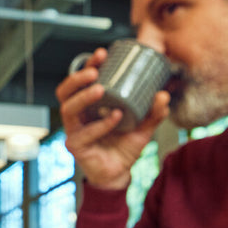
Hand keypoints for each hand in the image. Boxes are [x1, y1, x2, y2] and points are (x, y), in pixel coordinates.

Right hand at [58, 47, 168, 190]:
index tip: (102, 53)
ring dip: (83, 97)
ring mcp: (74, 131)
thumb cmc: (124, 147)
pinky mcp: (76, 146)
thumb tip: (162, 95)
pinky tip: (116, 117)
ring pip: (68, 109)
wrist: (119, 174)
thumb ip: (153, 112)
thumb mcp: (143, 127)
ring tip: (100, 88)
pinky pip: (84, 133)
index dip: (88, 65)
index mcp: (88, 105)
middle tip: (94, 71)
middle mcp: (77, 116)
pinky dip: (101, 124)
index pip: (81, 81)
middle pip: (65, 92)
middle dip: (77, 78)